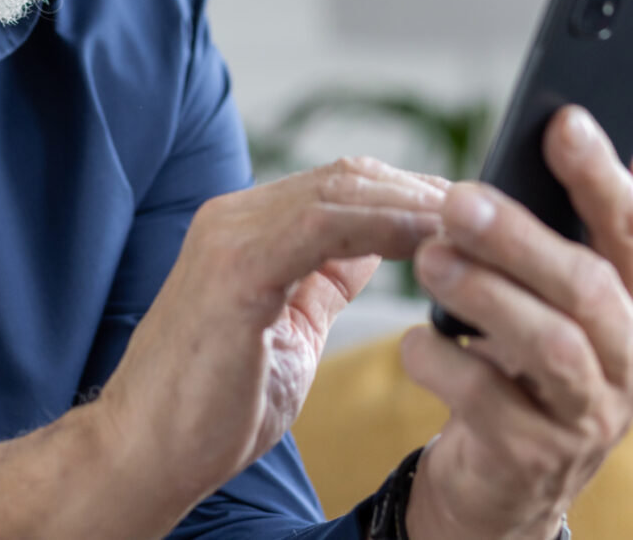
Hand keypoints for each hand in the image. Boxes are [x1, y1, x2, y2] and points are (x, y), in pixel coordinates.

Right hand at [96, 158, 446, 514]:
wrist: (143, 454)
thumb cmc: (212, 406)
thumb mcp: (288, 329)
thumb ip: (324, 278)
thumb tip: (380, 247)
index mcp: (245, 229)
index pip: (340, 185)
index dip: (408, 194)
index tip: (469, 219)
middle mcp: (233, 218)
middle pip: (347, 177)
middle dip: (422, 192)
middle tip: (489, 214)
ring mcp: (229, 235)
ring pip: (341, 191)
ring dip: (413, 205)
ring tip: (474, 225)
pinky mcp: (234, 267)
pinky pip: (323, 226)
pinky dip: (383, 226)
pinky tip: (429, 243)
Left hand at [401, 107, 632, 539]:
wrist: (504, 480)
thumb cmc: (526, 362)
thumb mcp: (559, 298)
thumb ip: (574, 227)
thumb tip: (586, 127)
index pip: (632, 229)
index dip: (599, 174)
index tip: (561, 120)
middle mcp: (632, 360)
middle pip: (587, 286)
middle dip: (520, 236)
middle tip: (457, 201)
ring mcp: (591, 415)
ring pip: (550, 344)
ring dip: (486, 294)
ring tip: (429, 260)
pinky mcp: (536, 458)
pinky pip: (489, 402)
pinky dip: (445, 364)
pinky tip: (415, 340)